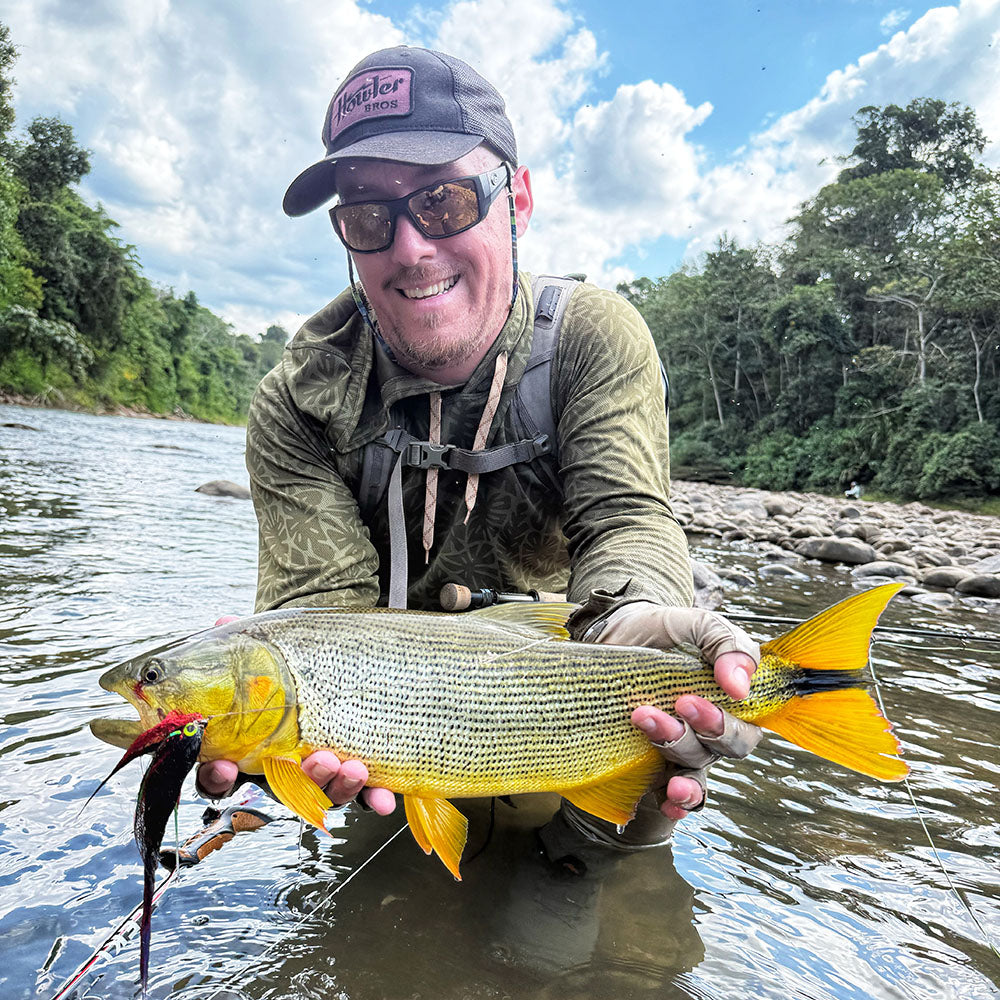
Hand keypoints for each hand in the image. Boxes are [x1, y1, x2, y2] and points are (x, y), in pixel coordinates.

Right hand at [196, 615, 395, 814]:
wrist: (329, 664)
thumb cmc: (288, 666)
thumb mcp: (266, 653)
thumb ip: (244, 643)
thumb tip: (223, 622)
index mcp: (248, 746)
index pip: (220, 774)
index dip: (218, 778)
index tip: (225, 769)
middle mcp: (281, 768)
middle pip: (281, 790)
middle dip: (302, 782)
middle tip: (319, 760)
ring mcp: (317, 774)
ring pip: (322, 795)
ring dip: (338, 787)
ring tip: (354, 767)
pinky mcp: (351, 772)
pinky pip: (362, 794)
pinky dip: (373, 799)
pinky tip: (384, 800)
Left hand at [597, 602, 762, 819]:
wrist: (616, 632)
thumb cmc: (666, 630)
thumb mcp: (700, 624)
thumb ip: (728, 645)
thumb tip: (740, 687)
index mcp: (731, 702)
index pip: (746, 728)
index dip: (727, 724)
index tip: (693, 700)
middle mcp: (710, 732)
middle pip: (723, 750)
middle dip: (703, 732)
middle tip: (678, 703)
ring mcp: (682, 748)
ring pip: (694, 769)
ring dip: (676, 751)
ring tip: (645, 719)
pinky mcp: (652, 759)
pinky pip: (672, 793)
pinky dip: (675, 802)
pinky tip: (667, 799)